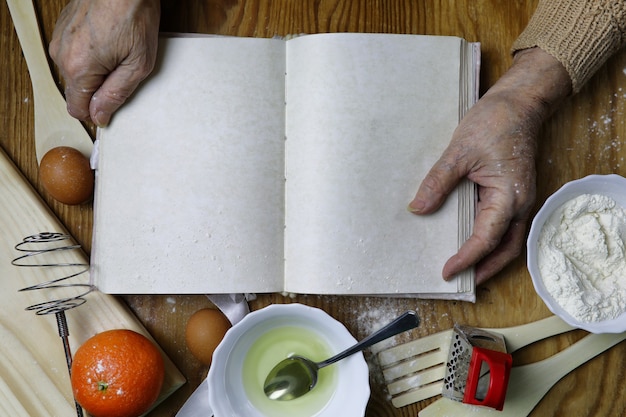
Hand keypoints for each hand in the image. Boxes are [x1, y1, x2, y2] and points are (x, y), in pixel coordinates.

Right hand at [49, 0, 160, 125]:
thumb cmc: (134, 17)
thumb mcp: (137, 65)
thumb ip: (116, 94)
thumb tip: (100, 116)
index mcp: (79, 68)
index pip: (77, 109)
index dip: (95, 112)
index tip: (111, 107)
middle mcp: (62, 54)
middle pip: (76, 91)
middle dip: (98, 89)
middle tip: (122, 71)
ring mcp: (59, 39)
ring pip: (75, 72)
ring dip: (94, 70)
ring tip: (117, 52)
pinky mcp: (63, 28)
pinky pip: (73, 54)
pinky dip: (89, 55)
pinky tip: (108, 42)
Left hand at [409, 48, 571, 284]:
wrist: (518, 103)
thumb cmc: (494, 123)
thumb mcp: (460, 153)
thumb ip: (438, 183)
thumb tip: (418, 209)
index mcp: (509, 197)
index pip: (487, 239)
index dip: (467, 259)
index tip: (447, 271)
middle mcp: (519, 203)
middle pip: (505, 249)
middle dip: (484, 268)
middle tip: (460, 281)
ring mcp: (517, 198)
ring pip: (506, 239)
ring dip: (488, 256)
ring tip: (465, 268)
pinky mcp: (510, 192)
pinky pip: (501, 223)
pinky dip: (487, 237)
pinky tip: (467, 238)